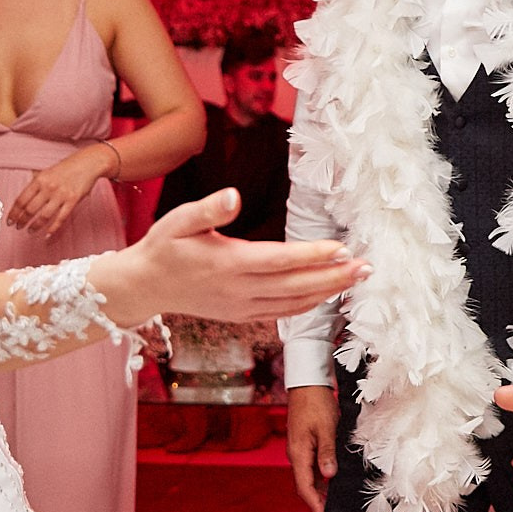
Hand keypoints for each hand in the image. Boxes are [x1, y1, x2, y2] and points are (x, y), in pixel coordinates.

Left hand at [5, 147, 107, 236]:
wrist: (88, 163)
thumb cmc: (67, 167)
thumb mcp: (47, 172)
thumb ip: (36, 184)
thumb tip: (24, 199)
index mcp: (39, 180)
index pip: (21, 200)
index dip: (14, 212)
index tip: (9, 220)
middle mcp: (48, 188)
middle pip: (30, 209)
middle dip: (22, 221)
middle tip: (18, 227)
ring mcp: (61, 195)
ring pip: (44, 216)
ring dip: (35, 226)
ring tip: (30, 231)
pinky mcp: (73, 200)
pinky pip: (61, 218)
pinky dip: (53, 228)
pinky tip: (47, 234)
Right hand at [98, 189, 367, 325]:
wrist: (145, 286)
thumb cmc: (164, 247)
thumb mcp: (178, 220)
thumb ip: (209, 208)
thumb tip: (234, 195)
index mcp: (226, 264)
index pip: (279, 261)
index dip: (312, 255)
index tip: (341, 248)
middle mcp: (238, 291)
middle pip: (296, 287)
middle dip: (334, 277)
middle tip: (367, 267)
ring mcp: (242, 308)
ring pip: (294, 304)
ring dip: (328, 292)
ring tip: (357, 278)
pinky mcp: (243, 316)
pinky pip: (283, 314)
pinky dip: (309, 306)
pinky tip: (328, 294)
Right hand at [286, 385, 338, 511]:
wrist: (307, 383)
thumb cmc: (316, 403)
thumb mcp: (326, 428)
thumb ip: (327, 453)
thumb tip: (329, 476)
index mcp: (299, 454)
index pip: (305, 488)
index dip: (315, 506)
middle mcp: (296, 455)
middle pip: (305, 486)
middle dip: (317, 503)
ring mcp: (300, 450)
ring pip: (308, 477)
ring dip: (319, 491)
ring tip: (334, 504)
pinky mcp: (305, 444)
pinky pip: (311, 467)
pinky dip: (320, 478)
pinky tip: (332, 481)